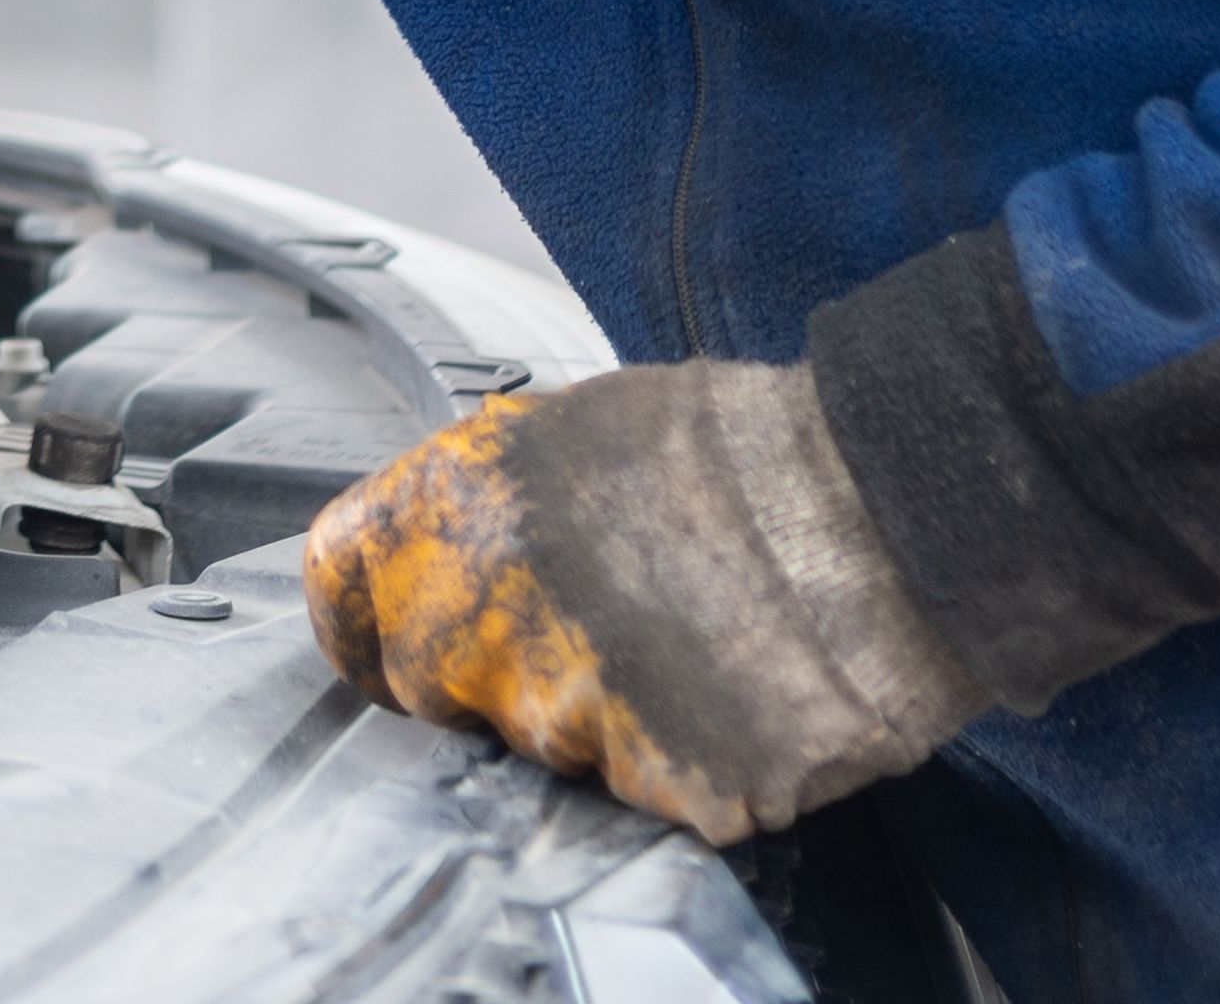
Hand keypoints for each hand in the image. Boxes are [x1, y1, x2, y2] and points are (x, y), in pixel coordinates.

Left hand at [301, 363, 982, 845]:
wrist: (881, 506)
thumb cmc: (738, 450)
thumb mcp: (567, 428)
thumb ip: (474, 507)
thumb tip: (429, 562)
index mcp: (447, 508)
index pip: (338, 587)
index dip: (363, 619)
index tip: (386, 639)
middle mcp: (482, 617)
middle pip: (431, 689)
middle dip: (490, 672)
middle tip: (592, 625)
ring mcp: (567, 712)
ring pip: (544, 746)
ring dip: (598, 714)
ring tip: (686, 639)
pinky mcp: (656, 786)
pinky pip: (640, 791)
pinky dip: (680, 757)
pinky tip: (732, 689)